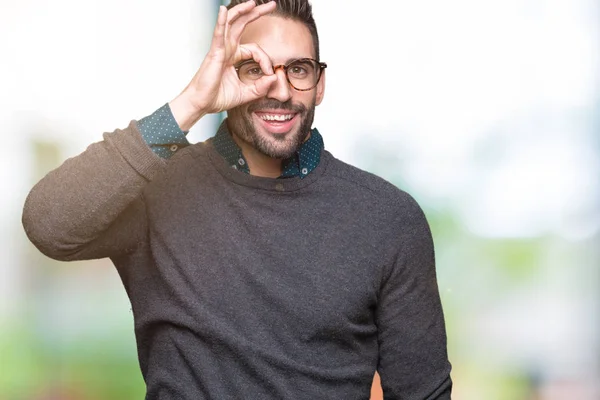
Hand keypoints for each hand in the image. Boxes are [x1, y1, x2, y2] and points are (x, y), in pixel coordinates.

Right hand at [170, 0, 277, 130]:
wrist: (201, 104)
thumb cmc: (218, 98)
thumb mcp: (246, 93)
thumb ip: (261, 87)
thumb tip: (274, 77)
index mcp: (233, 57)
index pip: (255, 49)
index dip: (265, 60)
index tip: (270, 74)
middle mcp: (227, 49)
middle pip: (242, 24)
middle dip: (257, 13)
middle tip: (272, 5)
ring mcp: (220, 49)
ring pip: (231, 23)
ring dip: (242, 11)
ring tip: (253, 3)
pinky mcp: (214, 53)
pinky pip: (218, 34)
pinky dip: (221, 22)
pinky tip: (223, 10)